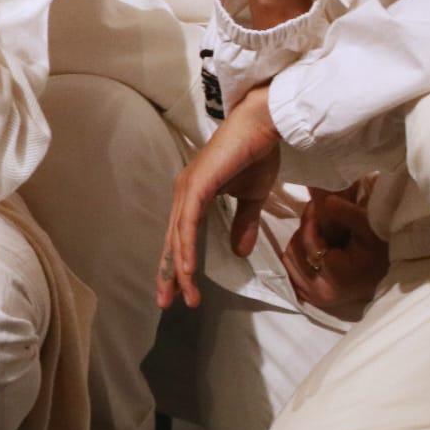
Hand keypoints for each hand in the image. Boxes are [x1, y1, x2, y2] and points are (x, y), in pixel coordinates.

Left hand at [160, 85, 282, 309]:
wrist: (263, 126)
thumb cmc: (256, 155)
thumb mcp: (252, 197)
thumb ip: (244, 224)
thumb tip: (241, 252)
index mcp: (192, 196)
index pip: (180, 236)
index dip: (177, 263)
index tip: (179, 291)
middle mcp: (183, 193)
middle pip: (171, 240)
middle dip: (168, 274)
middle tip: (166, 303)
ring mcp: (187, 188)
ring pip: (177, 236)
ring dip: (178, 268)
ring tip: (182, 296)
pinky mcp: (197, 185)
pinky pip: (188, 222)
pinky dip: (185, 246)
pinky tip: (186, 268)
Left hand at [284, 185, 389, 313]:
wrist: (384, 274)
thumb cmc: (380, 251)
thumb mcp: (370, 228)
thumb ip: (347, 213)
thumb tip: (325, 200)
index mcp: (336, 277)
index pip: (307, 241)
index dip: (310, 220)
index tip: (316, 206)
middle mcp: (321, 291)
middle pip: (294, 250)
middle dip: (305, 231)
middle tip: (317, 218)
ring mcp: (313, 297)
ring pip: (289, 259)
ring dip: (300, 242)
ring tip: (319, 234)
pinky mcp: (309, 297)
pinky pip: (290, 270)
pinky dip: (299, 255)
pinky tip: (315, 248)